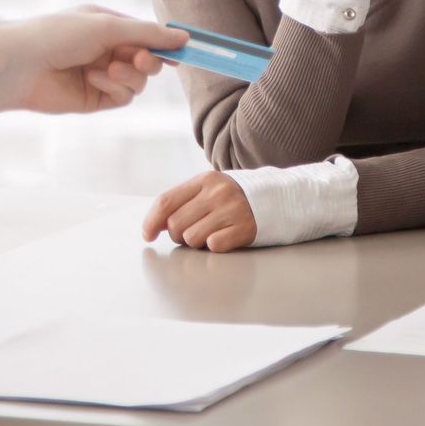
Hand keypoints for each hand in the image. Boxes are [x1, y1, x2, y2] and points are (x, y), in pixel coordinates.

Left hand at [0, 11, 187, 124]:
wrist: (21, 64)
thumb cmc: (58, 34)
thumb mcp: (107, 26)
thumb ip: (147, 33)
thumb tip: (183, 37)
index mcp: (108, 25)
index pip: (148, 34)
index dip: (166, 42)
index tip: (186, 49)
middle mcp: (107, 50)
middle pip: (149, 60)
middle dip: (149, 61)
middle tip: (142, 60)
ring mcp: (102, 75)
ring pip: (139, 81)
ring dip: (129, 75)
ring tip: (108, 68)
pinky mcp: (95, 99)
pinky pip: (123, 96)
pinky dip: (114, 87)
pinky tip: (93, 80)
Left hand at [142, 170, 258, 251]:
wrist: (277, 199)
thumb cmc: (233, 198)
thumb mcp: (210, 188)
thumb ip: (183, 201)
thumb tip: (152, 226)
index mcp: (205, 179)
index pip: (166, 201)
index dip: (151, 221)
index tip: (147, 235)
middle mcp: (218, 193)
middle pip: (175, 224)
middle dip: (178, 234)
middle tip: (192, 231)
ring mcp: (233, 210)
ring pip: (191, 238)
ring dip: (197, 242)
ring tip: (211, 232)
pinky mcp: (245, 228)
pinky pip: (214, 246)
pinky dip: (215, 245)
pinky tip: (226, 236)